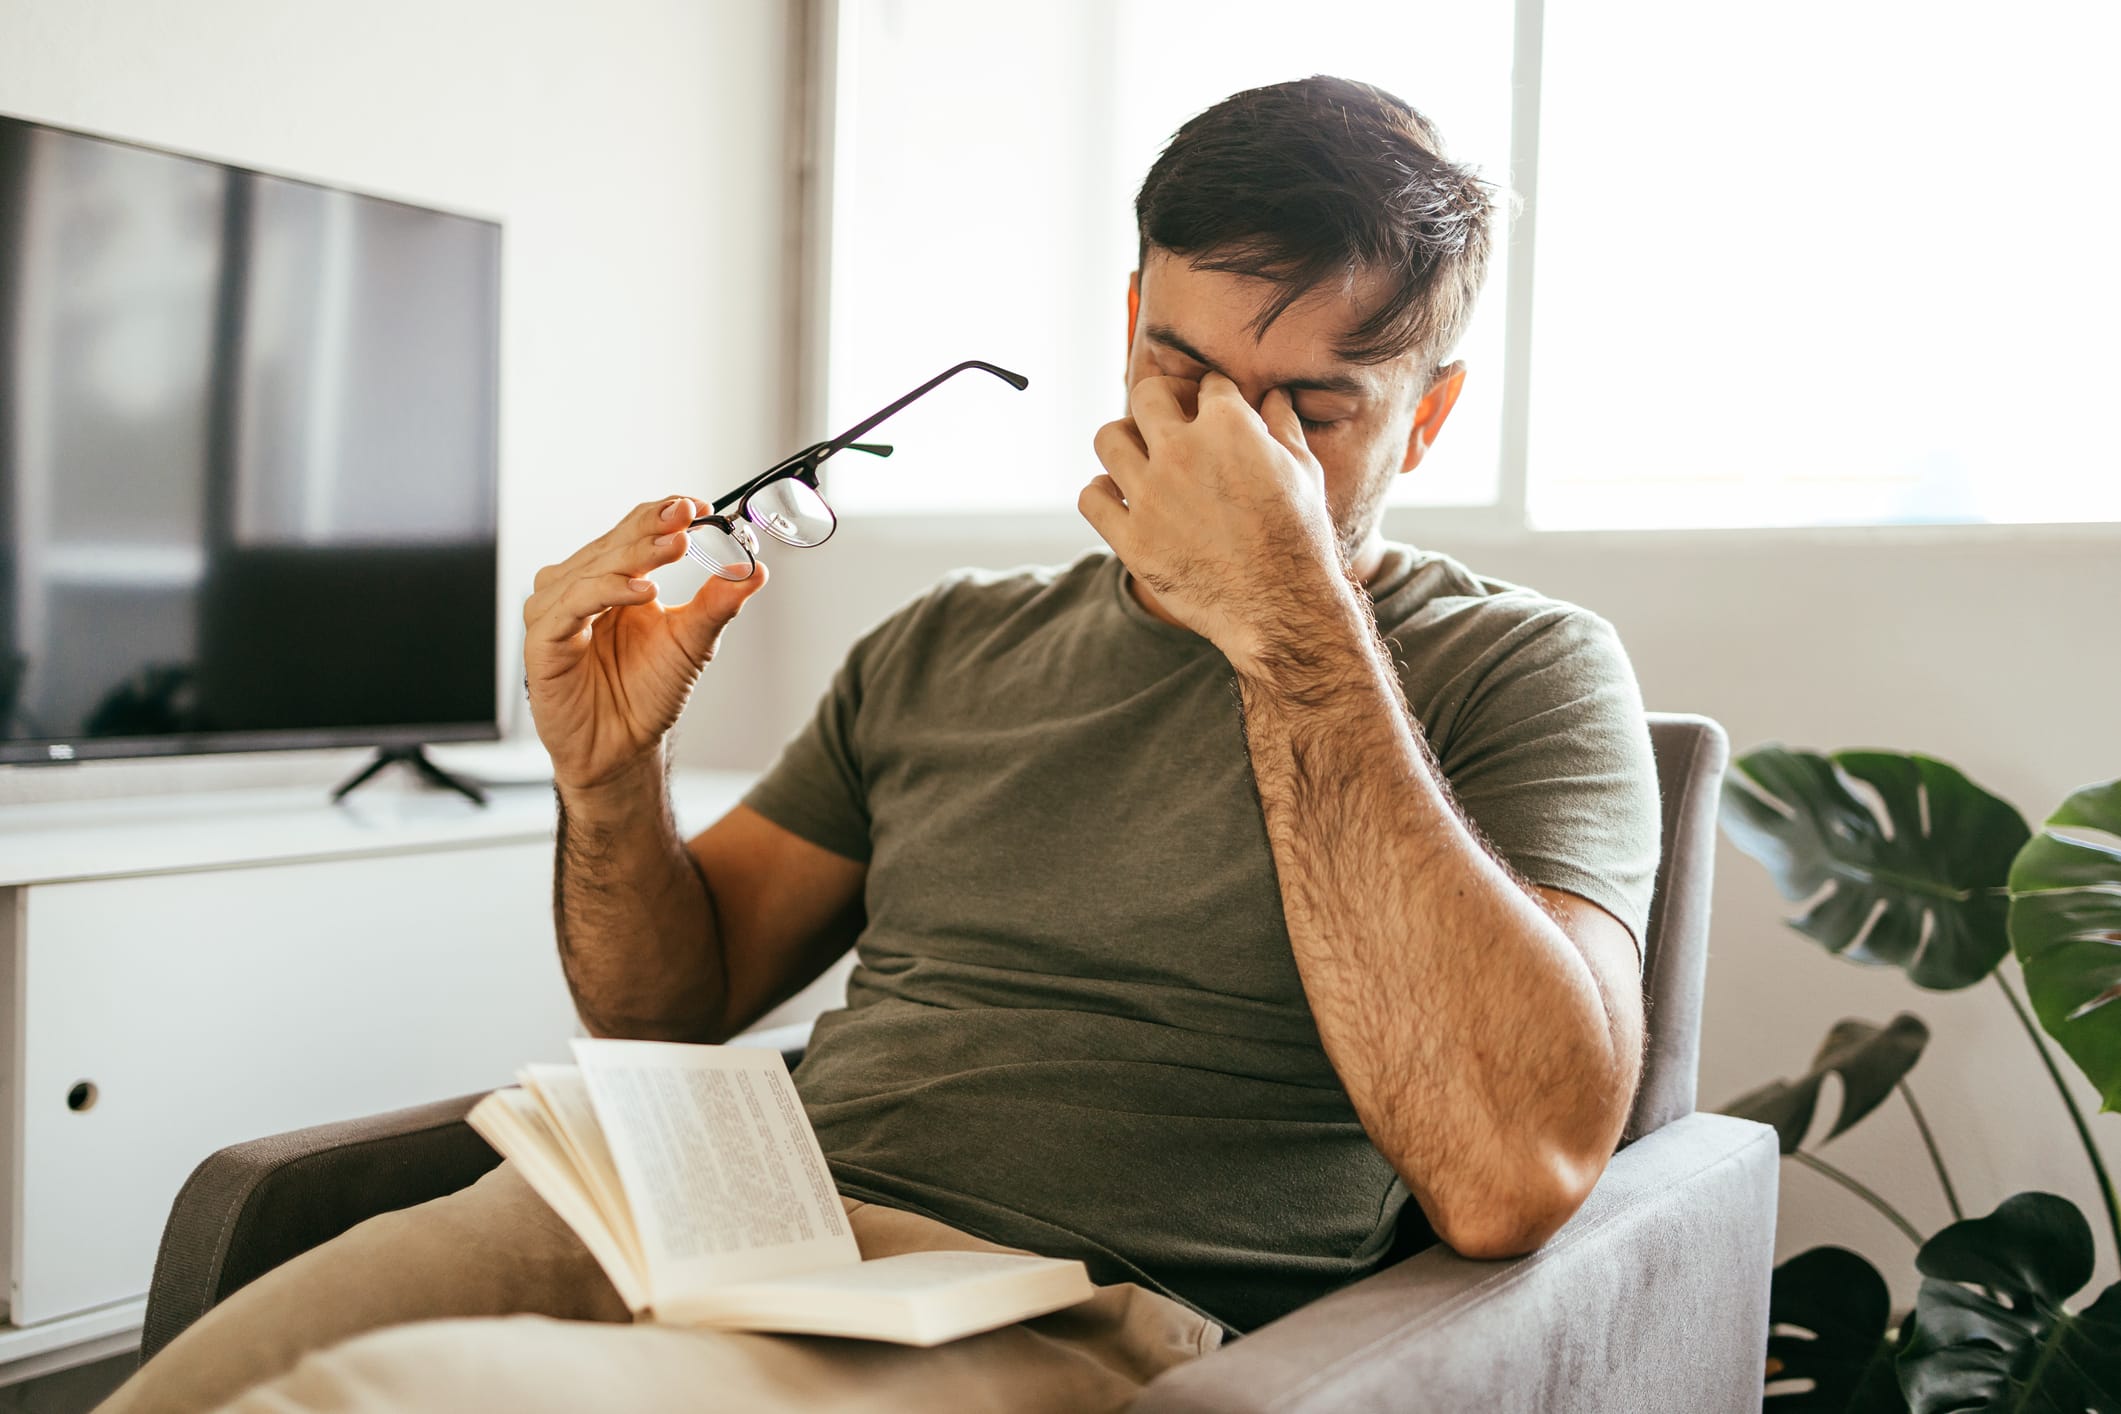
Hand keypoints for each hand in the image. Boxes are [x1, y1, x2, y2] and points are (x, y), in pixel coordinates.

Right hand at [523, 496, 767, 792]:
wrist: (622, 749)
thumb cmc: (647, 694)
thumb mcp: (693, 642)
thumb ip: (718, 603)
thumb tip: (755, 569)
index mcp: (612, 579)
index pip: (632, 531)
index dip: (662, 515)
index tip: (699, 507)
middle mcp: (580, 588)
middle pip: (613, 544)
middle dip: (652, 528)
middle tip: (687, 516)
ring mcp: (558, 612)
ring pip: (592, 568)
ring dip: (633, 555)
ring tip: (673, 548)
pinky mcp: (544, 641)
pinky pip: (572, 606)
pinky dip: (607, 591)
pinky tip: (643, 591)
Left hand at [1081, 372, 1345, 669]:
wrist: (1282, 607)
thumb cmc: (1300, 538)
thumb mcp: (1304, 472)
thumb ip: (1283, 426)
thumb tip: (1275, 395)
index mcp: (1228, 426)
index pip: (1208, 384)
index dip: (1214, 394)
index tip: (1215, 409)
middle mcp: (1182, 452)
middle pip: (1148, 395)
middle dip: (1163, 399)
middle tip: (1173, 416)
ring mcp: (1150, 496)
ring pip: (1108, 439)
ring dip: (1124, 439)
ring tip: (1140, 454)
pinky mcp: (1131, 539)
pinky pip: (1091, 498)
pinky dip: (1101, 492)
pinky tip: (1120, 497)